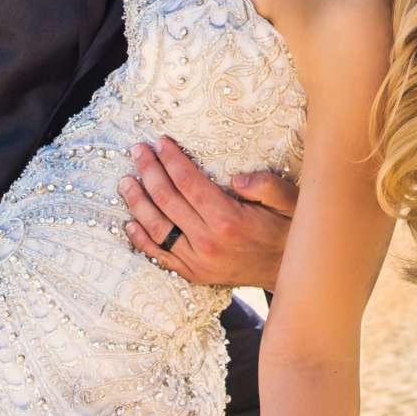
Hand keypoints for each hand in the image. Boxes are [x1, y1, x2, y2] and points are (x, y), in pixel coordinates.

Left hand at [119, 137, 298, 290]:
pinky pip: (160, 256)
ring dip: (137, 202)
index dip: (171, 160)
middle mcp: (207, 242)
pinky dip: (141, 240)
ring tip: (125, 181)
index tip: (160, 142)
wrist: (291, 272)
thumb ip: (266, 186)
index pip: (188, 183)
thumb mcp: (290, 201)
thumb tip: (237, 178)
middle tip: (137, 151)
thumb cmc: (289, 230)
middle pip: (167, 200)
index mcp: (228, 220)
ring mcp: (197, 262)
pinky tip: (129, 223)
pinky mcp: (194, 274)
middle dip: (149, 171)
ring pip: (156, 228)